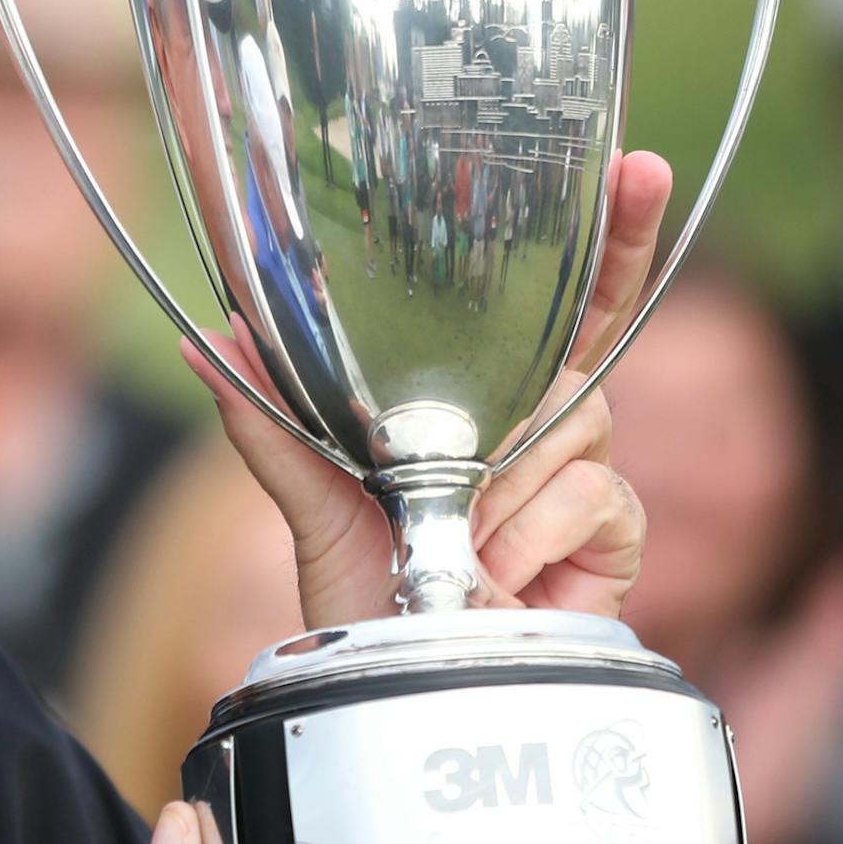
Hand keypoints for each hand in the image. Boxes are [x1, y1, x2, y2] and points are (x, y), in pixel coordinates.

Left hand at [182, 152, 672, 628]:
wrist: (395, 679)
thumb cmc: (361, 588)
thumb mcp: (304, 491)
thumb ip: (264, 411)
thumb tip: (202, 338)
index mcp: (484, 396)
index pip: (563, 302)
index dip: (612, 235)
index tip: (640, 164)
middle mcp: (543, 426)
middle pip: (564, 368)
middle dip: (499, 425)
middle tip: (444, 483)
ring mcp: (586, 479)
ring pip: (569, 427)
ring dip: (494, 491)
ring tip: (447, 544)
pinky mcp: (616, 534)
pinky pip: (588, 493)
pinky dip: (524, 536)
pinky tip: (492, 572)